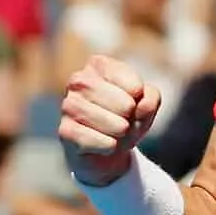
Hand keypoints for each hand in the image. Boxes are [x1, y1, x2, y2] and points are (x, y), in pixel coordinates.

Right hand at [59, 55, 161, 186]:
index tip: (134, 103)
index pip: (134, 85)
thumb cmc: (125, 118)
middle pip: (125, 105)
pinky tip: (106, 144)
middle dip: (132, 120)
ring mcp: (68, 105)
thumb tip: (141, 107)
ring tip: (116, 133)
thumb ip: (151, 98)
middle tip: (126, 122)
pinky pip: (94, 140)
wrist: (107, 149)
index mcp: (99, 65)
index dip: (141, 102)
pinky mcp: (65, 130)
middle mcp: (79, 80)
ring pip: (112, 123)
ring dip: (121, 133)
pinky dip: (108, 146)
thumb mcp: (146, 104)